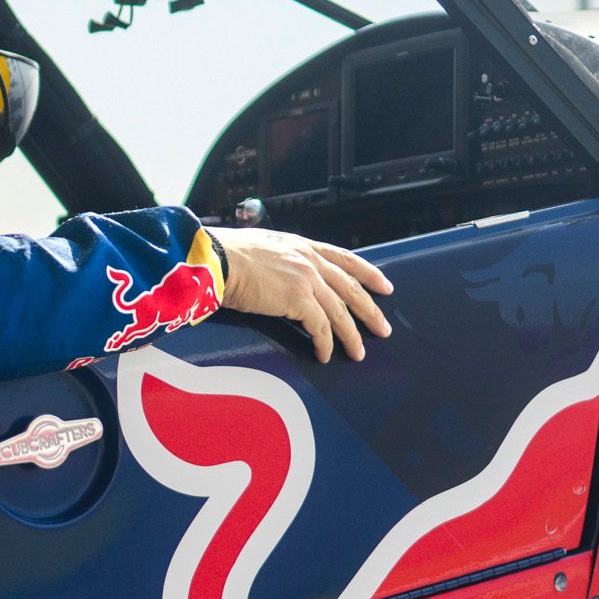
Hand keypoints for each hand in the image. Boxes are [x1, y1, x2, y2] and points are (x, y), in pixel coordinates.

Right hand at [209, 228, 395, 361]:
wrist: (214, 260)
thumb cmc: (224, 255)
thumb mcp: (261, 248)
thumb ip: (279, 260)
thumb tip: (279, 276)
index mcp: (301, 244)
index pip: (345, 258)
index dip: (368, 273)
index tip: (384, 285)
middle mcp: (308, 259)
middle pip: (350, 288)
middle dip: (369, 311)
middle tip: (382, 328)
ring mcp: (306, 279)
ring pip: (340, 312)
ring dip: (351, 335)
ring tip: (358, 353)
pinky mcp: (298, 300)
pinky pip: (320, 327)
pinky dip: (325, 343)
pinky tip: (325, 354)